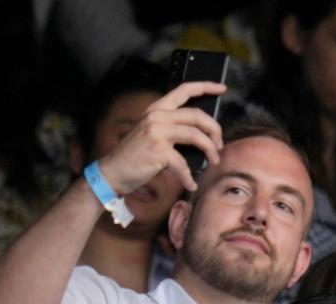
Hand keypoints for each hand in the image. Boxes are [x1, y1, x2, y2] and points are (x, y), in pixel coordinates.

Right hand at [98, 81, 225, 194]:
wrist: (113, 171)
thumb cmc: (136, 156)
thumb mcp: (152, 133)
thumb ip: (173, 127)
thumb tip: (203, 134)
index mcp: (157, 110)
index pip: (183, 90)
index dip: (205, 87)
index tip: (222, 88)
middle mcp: (157, 116)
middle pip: (197, 115)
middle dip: (215, 130)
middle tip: (220, 144)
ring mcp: (157, 131)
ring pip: (196, 135)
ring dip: (210, 150)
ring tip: (214, 161)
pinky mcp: (158, 150)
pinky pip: (184, 164)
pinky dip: (189, 177)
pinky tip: (191, 184)